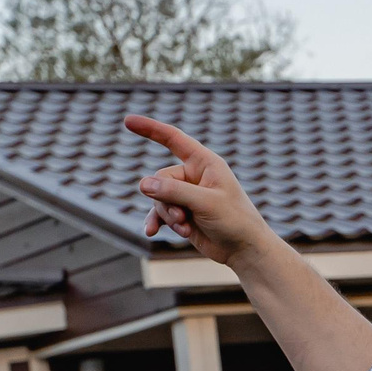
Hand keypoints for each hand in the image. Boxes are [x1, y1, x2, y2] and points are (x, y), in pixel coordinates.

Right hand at [125, 116, 284, 270]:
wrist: (244, 249)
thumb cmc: (235, 220)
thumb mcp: (205, 203)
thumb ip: (174, 192)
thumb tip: (143, 184)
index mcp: (205, 163)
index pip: (174, 139)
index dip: (151, 129)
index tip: (127, 121)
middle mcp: (194, 175)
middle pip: (161, 179)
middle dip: (166, 200)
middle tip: (182, 216)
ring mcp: (187, 195)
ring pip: (158, 198)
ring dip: (167, 215)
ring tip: (184, 228)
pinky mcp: (182, 213)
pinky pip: (159, 212)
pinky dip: (158, 221)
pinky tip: (152, 232)